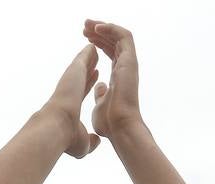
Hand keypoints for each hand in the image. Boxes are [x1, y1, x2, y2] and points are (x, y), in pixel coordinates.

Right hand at [43, 44, 100, 158]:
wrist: (56, 127)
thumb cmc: (66, 139)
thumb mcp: (83, 143)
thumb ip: (91, 141)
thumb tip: (96, 142)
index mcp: (71, 104)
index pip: (83, 90)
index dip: (89, 84)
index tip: (96, 78)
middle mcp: (70, 90)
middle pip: (82, 75)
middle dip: (89, 68)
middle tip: (96, 60)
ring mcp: (71, 80)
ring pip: (82, 64)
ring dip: (89, 56)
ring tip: (96, 46)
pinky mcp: (74, 71)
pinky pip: (84, 57)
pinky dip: (89, 51)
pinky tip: (95, 44)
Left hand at [83, 20, 142, 140]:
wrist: (119, 127)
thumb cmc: (109, 122)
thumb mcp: (100, 104)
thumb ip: (101, 94)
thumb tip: (99, 86)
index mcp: (118, 78)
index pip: (111, 54)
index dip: (99, 44)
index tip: (86, 39)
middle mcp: (125, 69)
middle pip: (114, 42)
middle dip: (99, 33)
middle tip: (84, 28)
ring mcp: (129, 64)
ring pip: (119, 36)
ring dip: (103, 28)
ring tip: (88, 25)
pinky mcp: (130, 61)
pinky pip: (124, 36)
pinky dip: (111, 29)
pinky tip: (96, 28)